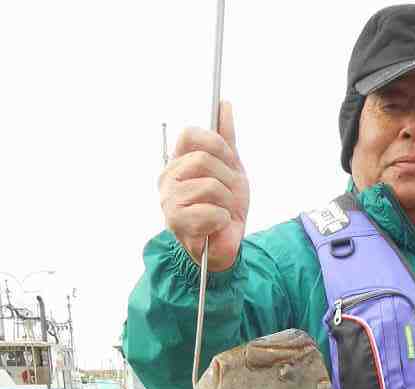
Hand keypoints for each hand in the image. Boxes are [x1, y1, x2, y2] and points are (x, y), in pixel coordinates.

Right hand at [159, 101, 249, 271]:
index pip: (190, 135)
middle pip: (204, 160)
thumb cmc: (224, 205)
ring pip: (209, 186)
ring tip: (224, 210)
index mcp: (179, 160)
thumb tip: (224, 105)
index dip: (215, 144)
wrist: (225, 242)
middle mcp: (168, 177)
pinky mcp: (176, 222)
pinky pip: (211, 211)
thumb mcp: (231, 168)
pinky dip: (223, 219)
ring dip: (227, 201)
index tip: (229, 159)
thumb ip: (226, 139)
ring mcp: (169, 200)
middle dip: (228, 178)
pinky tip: (217, 223)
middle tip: (230, 194)